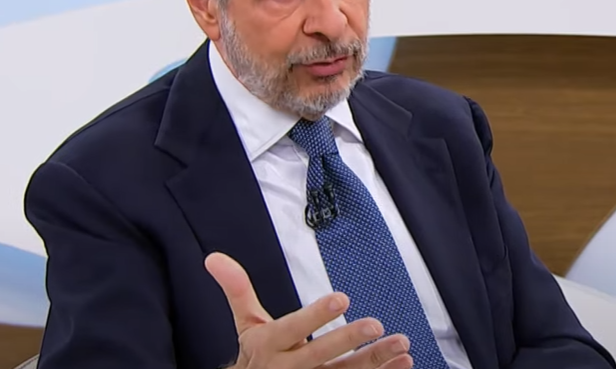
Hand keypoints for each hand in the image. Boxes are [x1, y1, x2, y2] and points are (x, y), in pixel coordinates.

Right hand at [205, 252, 412, 368]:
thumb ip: (237, 290)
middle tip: (375, 324)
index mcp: (268, 346)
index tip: (342, 298)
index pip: (293, 329)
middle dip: (348, 341)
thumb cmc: (257, 357)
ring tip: (401, 345)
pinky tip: (402, 364)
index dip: (316, 316)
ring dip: (376, 363)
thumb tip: (213, 257)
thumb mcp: (245, 325)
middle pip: (320, 357)